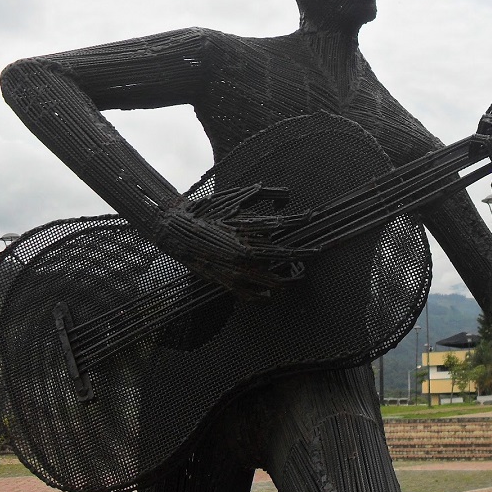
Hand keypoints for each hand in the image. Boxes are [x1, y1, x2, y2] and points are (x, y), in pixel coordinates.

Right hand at [154, 184, 317, 296]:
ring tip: (298, 275)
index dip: (303, 221)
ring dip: (290, 279)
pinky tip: (273, 294)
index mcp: (248, 228)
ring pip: (274, 282)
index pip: (286, 225)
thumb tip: (288, 199)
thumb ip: (267, 194)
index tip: (313, 219)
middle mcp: (246, 251)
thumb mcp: (238, 197)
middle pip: (286, 256)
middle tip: (316, 253)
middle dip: (304, 255)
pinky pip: (252, 297)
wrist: (175, 229)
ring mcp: (237, 270)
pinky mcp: (227, 283)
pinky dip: (266, 297)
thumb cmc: (209, 210)